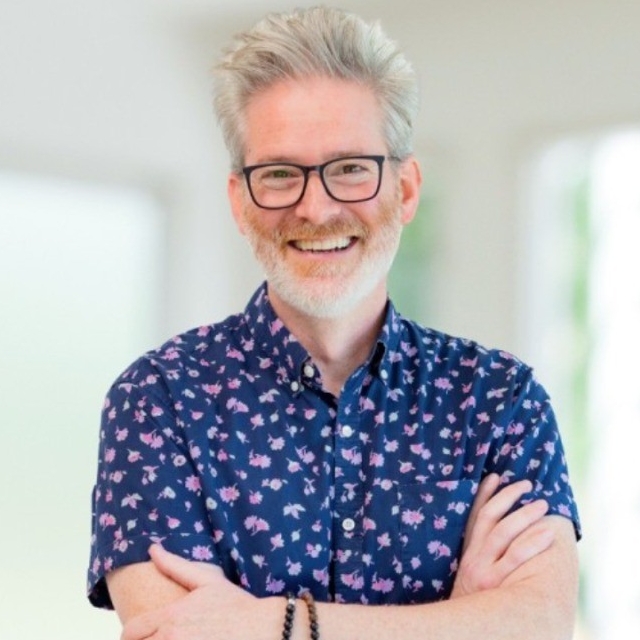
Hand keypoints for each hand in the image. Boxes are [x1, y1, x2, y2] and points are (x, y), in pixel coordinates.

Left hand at [121, 545, 278, 639]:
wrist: (264, 629)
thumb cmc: (237, 605)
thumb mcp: (207, 581)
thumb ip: (175, 566)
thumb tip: (153, 549)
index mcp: (171, 617)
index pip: (130, 632)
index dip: (129, 634)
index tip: (136, 635)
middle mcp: (172, 639)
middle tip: (155, 638)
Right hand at [450, 473, 554, 597]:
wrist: (463, 631)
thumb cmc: (473, 606)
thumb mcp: (470, 578)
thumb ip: (480, 557)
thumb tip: (497, 537)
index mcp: (467, 553)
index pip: (474, 515)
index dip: (484, 494)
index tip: (495, 476)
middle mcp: (473, 557)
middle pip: (489, 518)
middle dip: (508, 498)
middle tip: (527, 485)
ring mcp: (483, 570)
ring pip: (503, 533)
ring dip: (523, 515)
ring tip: (542, 505)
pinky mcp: (495, 584)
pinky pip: (514, 558)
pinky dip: (530, 542)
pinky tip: (546, 533)